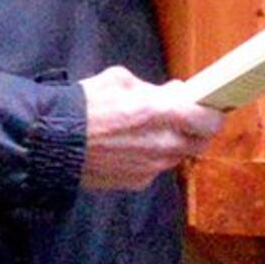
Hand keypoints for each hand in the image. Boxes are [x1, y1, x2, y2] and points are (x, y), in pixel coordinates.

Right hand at [79, 67, 224, 191]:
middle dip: (196, 131)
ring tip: (150, 132)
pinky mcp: (137, 183)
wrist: (51, 142)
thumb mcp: (120, 81)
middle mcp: (163, 145)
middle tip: (184, 120)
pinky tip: (130, 149)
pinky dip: (151, 159)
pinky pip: (155, 169)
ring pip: (177, 157)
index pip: (209, 120)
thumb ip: (153, 89)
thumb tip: (176, 93)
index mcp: (161, 114)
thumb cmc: (85, 105)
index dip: (213, 115)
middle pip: (200, 143)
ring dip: (173, 145)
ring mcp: (151, 167)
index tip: (210, 109)